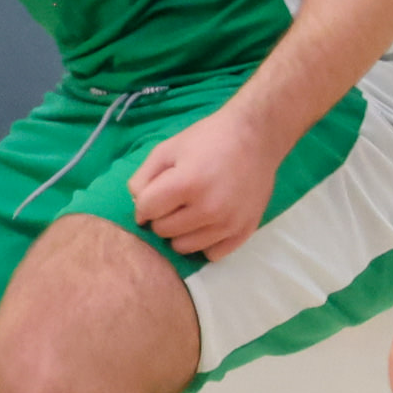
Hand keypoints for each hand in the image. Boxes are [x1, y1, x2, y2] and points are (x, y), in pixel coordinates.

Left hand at [126, 104, 282, 263]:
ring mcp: (228, 223)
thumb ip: (143, 176)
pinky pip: (212, 254)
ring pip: (184, 247)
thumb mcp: (167, 148)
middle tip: (174, 201)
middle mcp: (208, 209)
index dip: (143, 203)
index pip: (146, 210)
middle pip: (163, 231)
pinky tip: (208, 223)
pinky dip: (205, 242)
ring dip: (180, 232)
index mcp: (186, 184)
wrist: (255, 137)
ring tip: (190, 212)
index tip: (152, 196)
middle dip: (161, 217)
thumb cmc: (208, 139)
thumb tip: (136, 203)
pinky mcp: (244, 231)